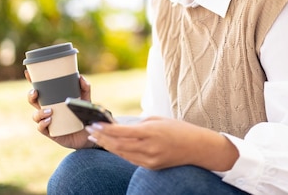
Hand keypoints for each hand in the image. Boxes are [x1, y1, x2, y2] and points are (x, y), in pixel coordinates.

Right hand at [25, 71, 94, 148]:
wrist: (88, 134)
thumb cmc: (84, 115)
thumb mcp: (86, 100)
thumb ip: (85, 88)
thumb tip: (80, 77)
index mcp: (53, 100)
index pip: (40, 89)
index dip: (32, 81)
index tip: (28, 73)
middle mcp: (48, 109)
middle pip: (33, 101)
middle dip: (30, 96)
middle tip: (35, 92)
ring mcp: (47, 121)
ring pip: (35, 115)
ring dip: (39, 112)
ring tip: (50, 111)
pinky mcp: (50, 132)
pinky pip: (41, 128)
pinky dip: (42, 124)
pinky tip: (49, 120)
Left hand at [85, 117, 238, 170]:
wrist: (197, 148)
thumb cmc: (179, 129)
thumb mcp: (158, 120)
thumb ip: (139, 124)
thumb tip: (120, 127)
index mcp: (151, 132)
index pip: (122, 132)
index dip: (105, 129)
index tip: (94, 124)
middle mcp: (149, 148)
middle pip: (118, 144)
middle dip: (102, 138)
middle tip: (89, 131)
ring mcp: (150, 159)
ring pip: (122, 153)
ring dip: (107, 145)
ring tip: (96, 138)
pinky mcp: (151, 167)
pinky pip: (130, 159)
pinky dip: (119, 152)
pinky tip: (111, 146)